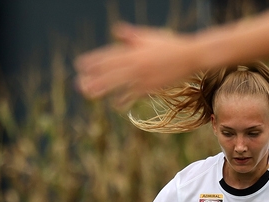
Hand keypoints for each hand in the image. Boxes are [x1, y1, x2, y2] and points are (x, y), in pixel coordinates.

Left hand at [75, 23, 195, 103]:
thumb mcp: (149, 36)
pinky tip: (116, 104)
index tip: (80, 64)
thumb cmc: (170, 44)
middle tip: (78, 83)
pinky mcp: (152, 86)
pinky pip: (134, 93)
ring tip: (89, 94)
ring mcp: (143, 76)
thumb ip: (131, 35)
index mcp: (133, 50)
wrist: (190, 57)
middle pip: (109, 71)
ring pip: (118, 83)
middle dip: (93, 77)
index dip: (93, 61)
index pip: (108, 56)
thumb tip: (116, 31)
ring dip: (103, 89)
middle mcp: (135, 63)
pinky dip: (124, 99)